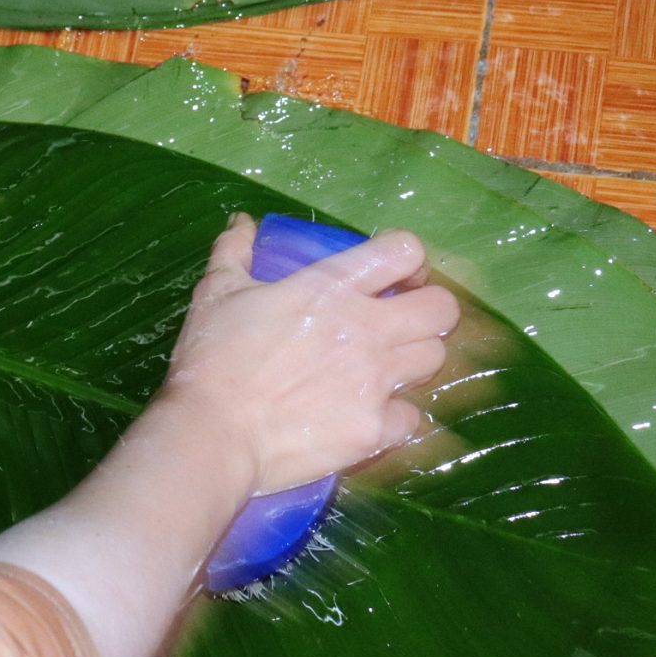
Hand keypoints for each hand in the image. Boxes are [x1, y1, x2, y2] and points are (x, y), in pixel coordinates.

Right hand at [156, 213, 458, 497]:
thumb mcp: (216, 291)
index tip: (392, 275)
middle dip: (429, 308)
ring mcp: (376, 382)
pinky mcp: (376, 430)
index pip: (405, 251)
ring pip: (435, 359)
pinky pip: (412, 415)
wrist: (214, 433)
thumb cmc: (213, 357)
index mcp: (332, 287)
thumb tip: (243, 223)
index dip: (407, 259)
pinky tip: (370, 413)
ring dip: (414, 357)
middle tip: (400, 320)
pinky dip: (396, 413)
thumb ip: (234, 251)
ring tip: (385, 365)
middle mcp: (367, 330)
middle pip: (442, 308)